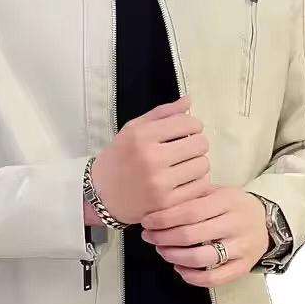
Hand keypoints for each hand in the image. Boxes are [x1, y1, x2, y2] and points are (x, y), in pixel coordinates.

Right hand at [90, 96, 210, 224]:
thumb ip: (162, 113)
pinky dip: (197, 182)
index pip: (188, 123)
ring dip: (197, 163)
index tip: (186, 132)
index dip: (193, 125)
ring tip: (184, 166)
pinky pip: (200, 187)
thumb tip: (189, 100)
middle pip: (200, 144)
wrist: (102, 195)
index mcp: (141, 136)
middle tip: (186, 149)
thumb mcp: (132, 130)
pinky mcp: (166, 203)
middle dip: (196, 144)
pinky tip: (184, 181)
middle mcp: (150, 158)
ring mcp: (159, 183)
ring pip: (203, 165)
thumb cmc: (120, 159)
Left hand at [140, 186, 268, 286]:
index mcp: (227, 201)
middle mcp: (236, 224)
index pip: (189, 211)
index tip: (147, 222)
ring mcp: (241, 247)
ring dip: (174, 256)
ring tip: (162, 251)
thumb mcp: (217, 192)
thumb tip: (157, 207)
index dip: (164, 219)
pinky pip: (214, 278)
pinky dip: (192, 277)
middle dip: (163, 238)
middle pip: (191, 235)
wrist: (267, 221)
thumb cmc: (232, 205)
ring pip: (201, 258)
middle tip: (149, 237)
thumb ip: (192, 197)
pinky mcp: (243, 267)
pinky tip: (179, 268)